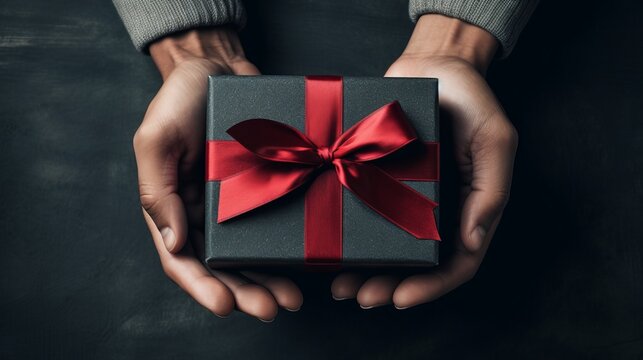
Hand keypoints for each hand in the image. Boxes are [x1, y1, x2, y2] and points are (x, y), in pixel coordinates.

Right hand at [133, 27, 302, 320]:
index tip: (225, 306)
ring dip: (268, 280)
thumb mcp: (157, 138)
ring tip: (291, 298)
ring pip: (251, 255)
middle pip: (222, 267)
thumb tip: (174, 241)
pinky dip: (287, 249)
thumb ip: (158, 190)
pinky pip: (275, 225)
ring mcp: (236, 204)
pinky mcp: (266, 188)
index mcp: (173, 207)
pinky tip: (305, 264)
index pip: (182, 260)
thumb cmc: (180, 98)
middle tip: (271, 308)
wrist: (218, 67)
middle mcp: (205, 213)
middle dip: (245, 292)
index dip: (202, 287)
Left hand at [331, 15, 517, 308]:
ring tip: (339, 286)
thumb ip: (491, 190)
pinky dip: (346, 236)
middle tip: (360, 296)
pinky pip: (360, 213)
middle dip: (388, 286)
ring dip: (363, 271)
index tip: (401, 298)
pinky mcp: (374, 178)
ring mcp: (402, 196)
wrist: (433, 63)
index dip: (430, 286)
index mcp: (467, 208)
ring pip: (383, 247)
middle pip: (413, 264)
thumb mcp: (495, 141)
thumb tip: (473, 242)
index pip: (455, 263)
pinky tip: (327, 249)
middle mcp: (434, 210)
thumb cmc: (472, 99)